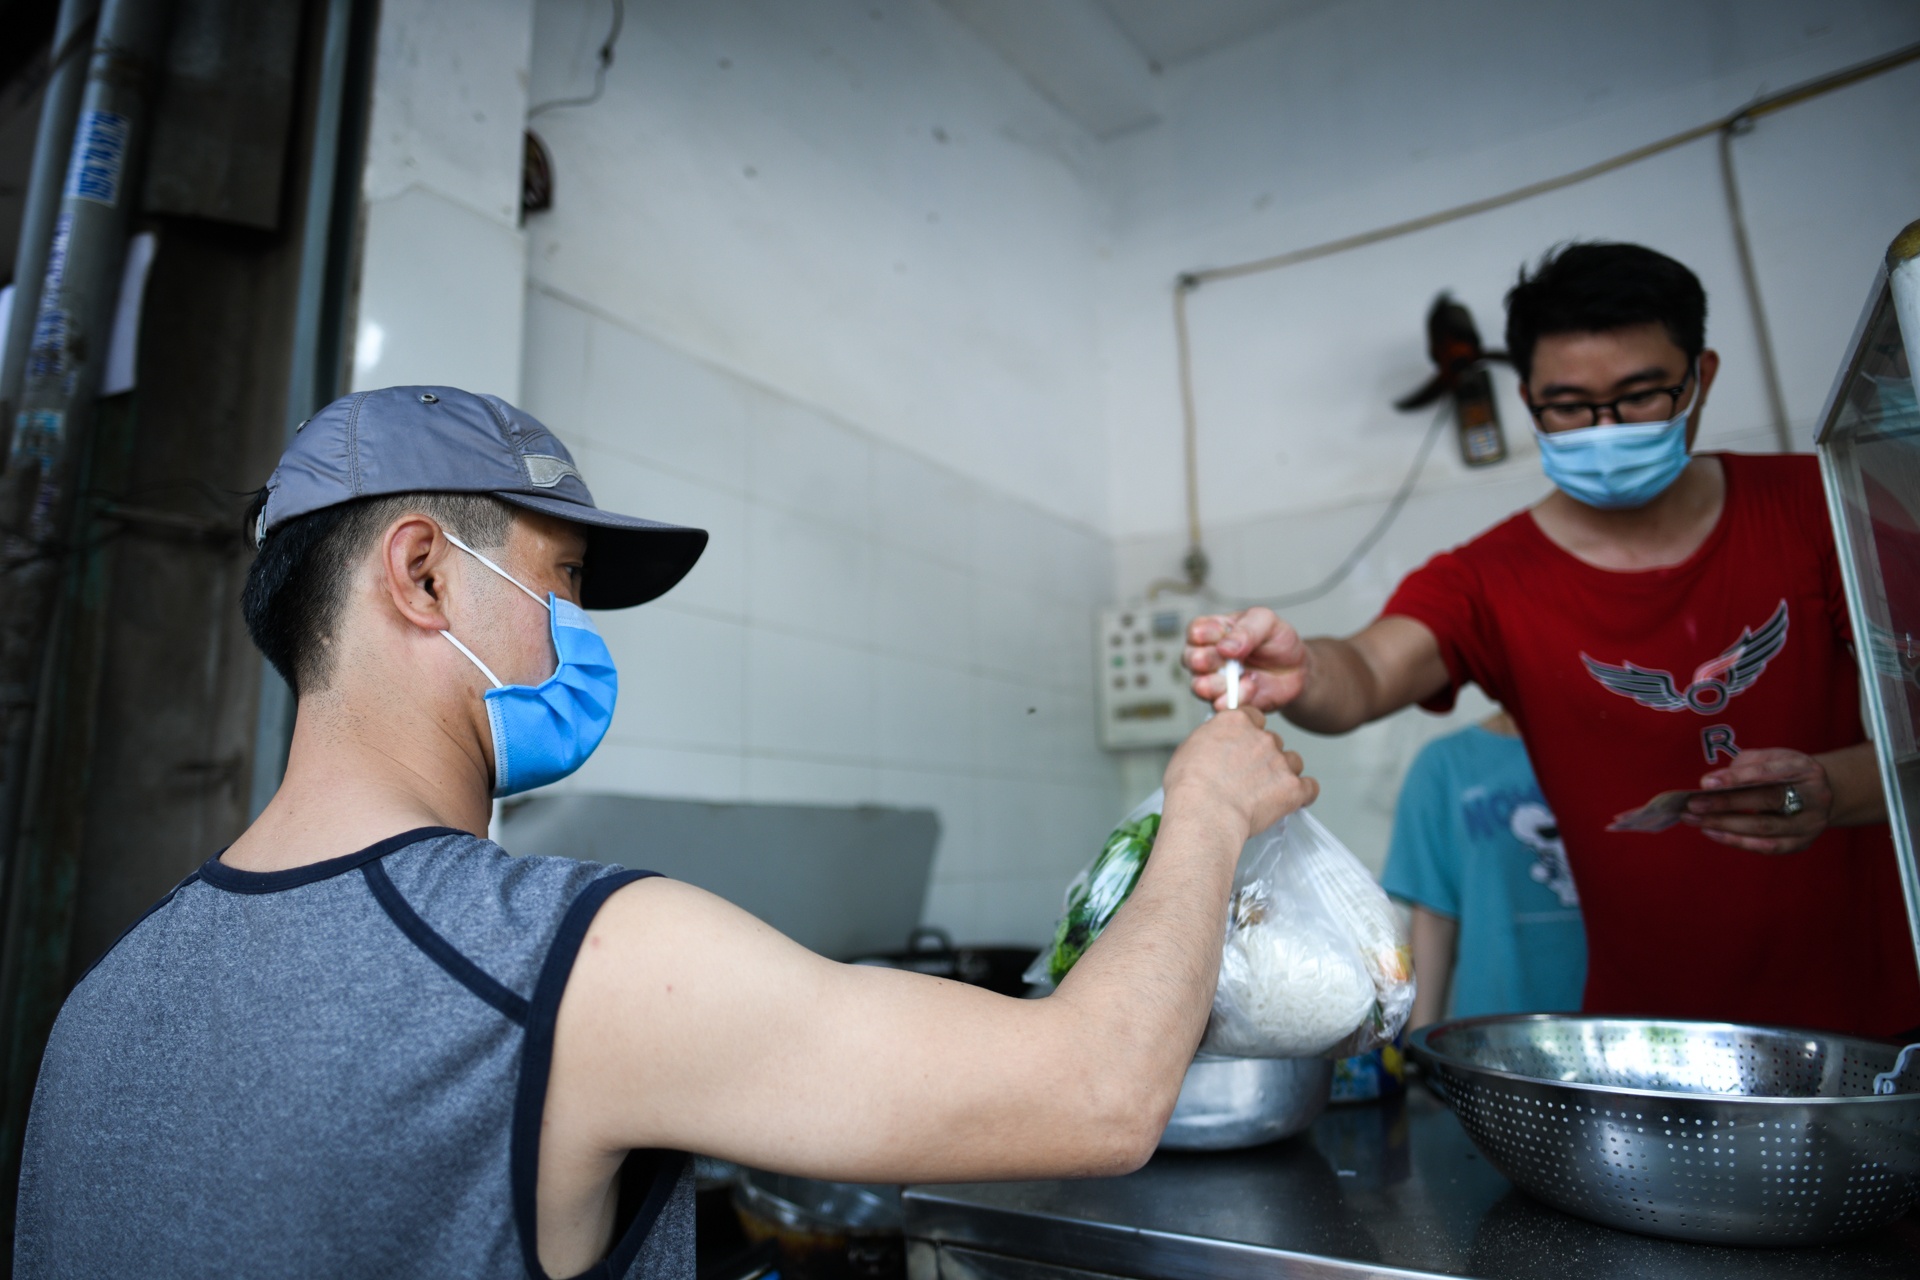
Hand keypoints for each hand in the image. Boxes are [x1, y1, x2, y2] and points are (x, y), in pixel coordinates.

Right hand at [1163, 705, 1318, 838]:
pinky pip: (1309, 787)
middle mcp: (1262, 737)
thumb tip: (1217, 744)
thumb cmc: (1189, 788)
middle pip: (1273, 741)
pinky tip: (1292, 801)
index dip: (1249, 733)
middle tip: (1248, 777)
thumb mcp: (1188, 749)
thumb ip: (1211, 739)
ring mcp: (1280, 762)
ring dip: (1283, 773)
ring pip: (1292, 761)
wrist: (1205, 814)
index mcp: (1236, 723)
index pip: (1253, 717)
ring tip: (1266, 792)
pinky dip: (1302, 794)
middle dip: (1264, 757)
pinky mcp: (1293, 788)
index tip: (1243, 745)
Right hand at [1184, 608, 1310, 711]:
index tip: (1224, 635)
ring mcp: (1214, 681)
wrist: (1297, 670)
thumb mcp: (1267, 622)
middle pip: (1190, 659)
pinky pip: (1218, 705)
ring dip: (1221, 683)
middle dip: (1209, 660)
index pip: (1195, 631)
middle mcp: (1208, 656)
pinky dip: (1234, 698)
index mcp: (1213, 632)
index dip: (1207, 635)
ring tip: (1245, 676)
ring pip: (1199, 686)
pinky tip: (1250, 688)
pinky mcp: (1226, 701)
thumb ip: (1246, 630)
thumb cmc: (1277, 641)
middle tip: (1230, 659)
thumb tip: (1224, 647)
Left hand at [1684, 748, 1832, 853]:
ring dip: (1725, 825)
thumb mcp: (1770, 758)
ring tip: (1694, 819)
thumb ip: (1743, 766)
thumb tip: (1710, 783)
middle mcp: (1815, 797)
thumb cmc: (1784, 773)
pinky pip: (1766, 847)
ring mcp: (1810, 823)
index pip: (1769, 772)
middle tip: (1693, 804)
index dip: (1737, 778)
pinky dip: (1736, 840)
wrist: (1820, 795)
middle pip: (1768, 800)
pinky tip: (1711, 832)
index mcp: (1805, 769)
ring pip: (1765, 827)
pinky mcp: (1801, 843)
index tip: (1706, 783)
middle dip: (1727, 803)